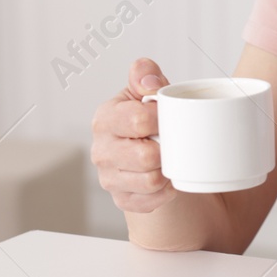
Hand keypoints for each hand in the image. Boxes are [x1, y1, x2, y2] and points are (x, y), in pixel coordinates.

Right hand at [91, 58, 177, 213]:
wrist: (148, 148)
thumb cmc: (147, 117)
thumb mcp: (146, 91)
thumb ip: (146, 75)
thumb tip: (149, 83)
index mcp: (106, 118)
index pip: (137, 119)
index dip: (162, 119)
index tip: (172, 117)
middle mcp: (101, 150)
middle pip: (145, 155)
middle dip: (167, 148)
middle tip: (175, 141)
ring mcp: (109, 177)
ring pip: (150, 181)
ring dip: (168, 171)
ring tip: (172, 159)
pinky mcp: (122, 199)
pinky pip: (151, 201)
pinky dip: (165, 192)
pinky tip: (167, 179)